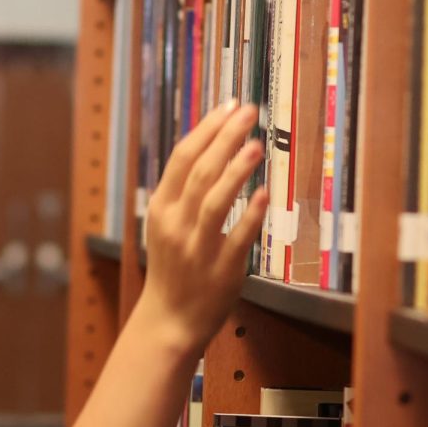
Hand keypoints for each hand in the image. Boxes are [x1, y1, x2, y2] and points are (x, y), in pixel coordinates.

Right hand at [139, 102, 266, 353]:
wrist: (169, 319)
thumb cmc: (173, 268)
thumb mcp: (166, 225)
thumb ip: (182, 192)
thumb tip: (209, 147)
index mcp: (161, 209)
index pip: (182, 159)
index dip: (207, 129)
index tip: (229, 107)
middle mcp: (176, 225)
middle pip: (199, 172)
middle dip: (225, 138)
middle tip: (248, 113)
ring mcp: (197, 248)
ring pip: (214, 201)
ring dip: (235, 171)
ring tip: (255, 145)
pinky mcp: (221, 270)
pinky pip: (236, 238)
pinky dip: (250, 215)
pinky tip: (266, 193)